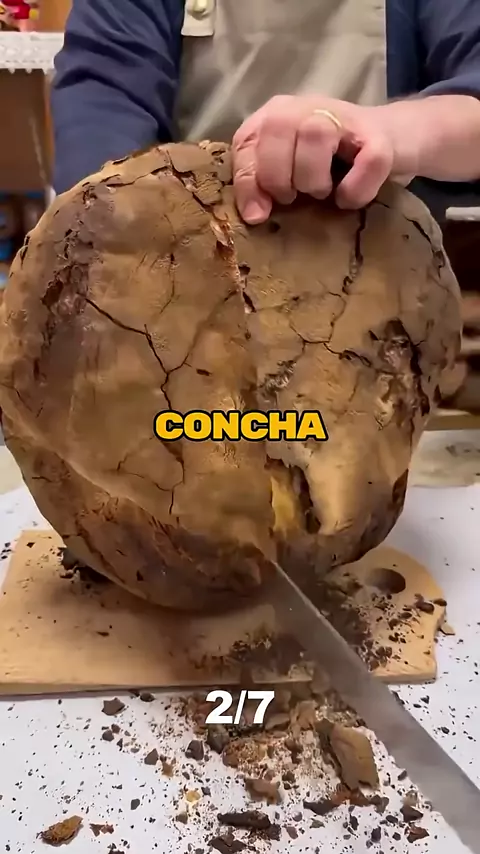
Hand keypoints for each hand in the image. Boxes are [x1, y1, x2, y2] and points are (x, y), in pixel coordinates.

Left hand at [232, 95, 415, 223]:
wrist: (391, 139)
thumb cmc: (329, 165)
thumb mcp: (288, 174)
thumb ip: (262, 186)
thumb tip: (255, 216)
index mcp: (275, 115)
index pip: (246, 143)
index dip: (248, 183)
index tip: (259, 214)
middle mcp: (305, 107)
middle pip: (277, 129)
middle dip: (278, 177)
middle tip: (295, 198)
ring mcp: (344, 115)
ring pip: (315, 135)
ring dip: (312, 177)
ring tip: (322, 194)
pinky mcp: (380, 134)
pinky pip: (367, 160)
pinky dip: (355, 189)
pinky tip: (348, 199)